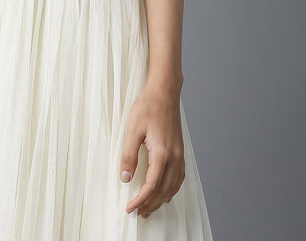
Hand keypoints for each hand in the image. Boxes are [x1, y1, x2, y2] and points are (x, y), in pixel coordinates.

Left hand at [119, 87, 184, 218]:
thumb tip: (125, 177)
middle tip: (137, 213)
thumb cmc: (148, 107)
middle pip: (164, 190)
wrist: (164, 92)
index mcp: (162, 154)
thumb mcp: (132, 129)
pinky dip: (172, 189)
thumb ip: (129, 155)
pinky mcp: (180, 150)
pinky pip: (179, 177)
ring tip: (149, 207)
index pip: (151, 185)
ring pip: (173, 186)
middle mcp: (174, 157)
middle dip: (150, 204)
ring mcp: (179, 154)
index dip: (140, 200)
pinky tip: (165, 192)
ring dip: (161, 199)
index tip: (129, 208)